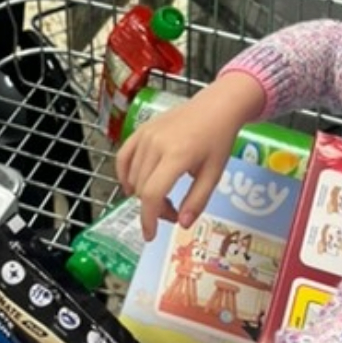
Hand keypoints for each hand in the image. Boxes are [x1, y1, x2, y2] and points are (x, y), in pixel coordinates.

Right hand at [116, 74, 266, 239]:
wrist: (216, 106)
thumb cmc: (218, 140)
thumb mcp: (214, 174)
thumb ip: (197, 200)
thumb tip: (182, 224)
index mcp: (177, 156)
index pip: (153, 194)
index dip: (149, 219)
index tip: (150, 235)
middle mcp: (156, 145)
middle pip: (142, 188)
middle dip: (154, 208)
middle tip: (173, 211)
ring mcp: (145, 135)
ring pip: (132, 177)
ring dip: (143, 194)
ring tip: (163, 197)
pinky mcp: (140, 130)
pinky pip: (123, 157)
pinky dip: (125, 175)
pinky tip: (134, 186)